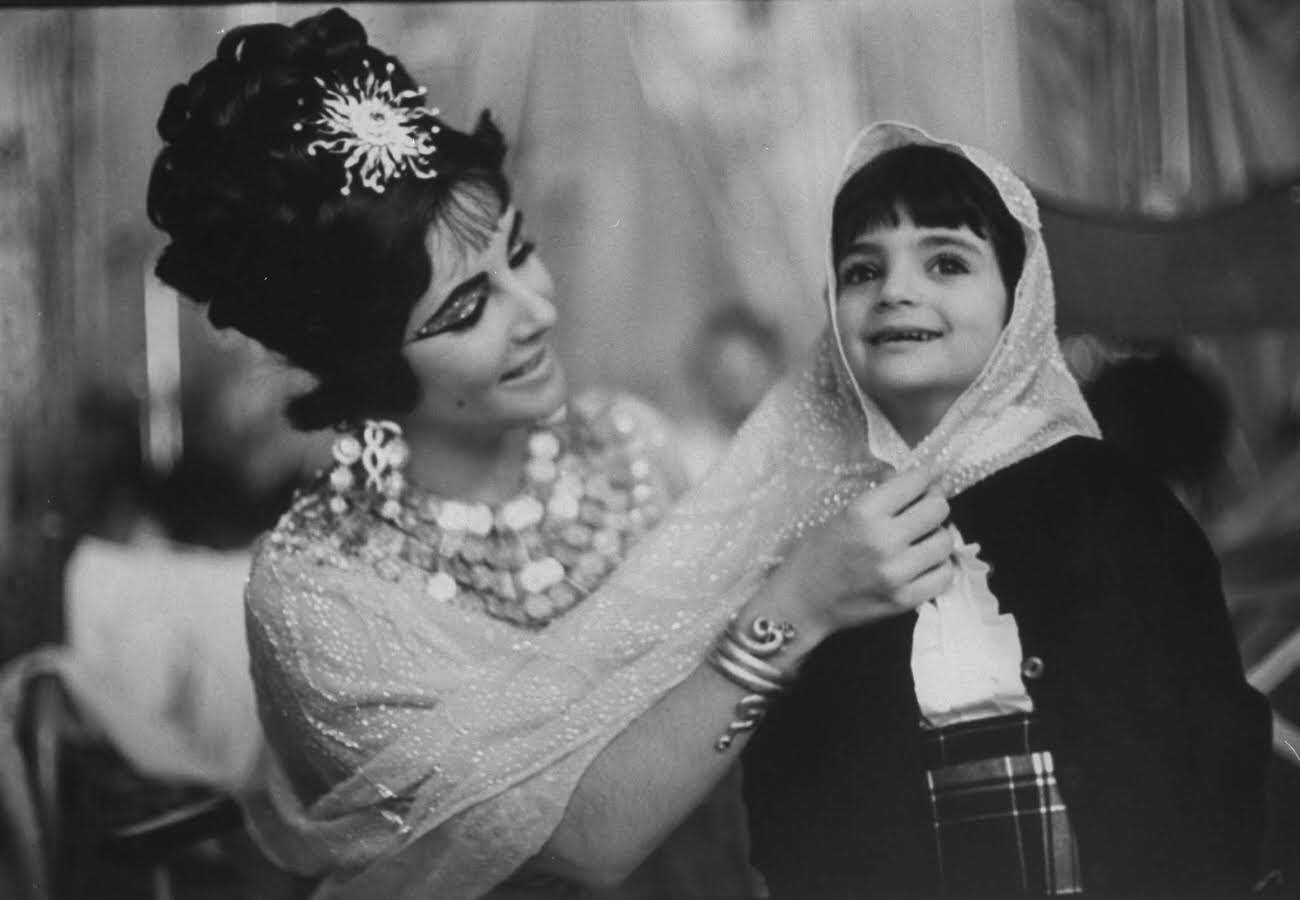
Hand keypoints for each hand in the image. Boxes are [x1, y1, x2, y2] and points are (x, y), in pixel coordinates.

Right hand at [771, 466, 955, 642]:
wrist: (801, 603)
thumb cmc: (815, 555)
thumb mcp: (841, 515)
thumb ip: (880, 499)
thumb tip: (918, 481)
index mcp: (863, 512)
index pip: (916, 482)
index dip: (925, 477)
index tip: (927, 479)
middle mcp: (883, 540)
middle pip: (938, 509)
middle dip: (934, 504)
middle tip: (925, 509)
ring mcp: (897, 573)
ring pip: (946, 541)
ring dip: (937, 536)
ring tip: (923, 539)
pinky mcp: (905, 599)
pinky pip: (944, 575)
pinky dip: (938, 565)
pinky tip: (924, 563)